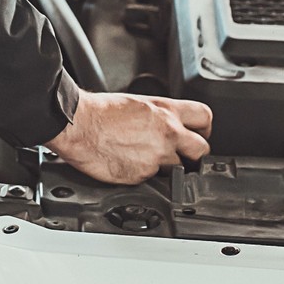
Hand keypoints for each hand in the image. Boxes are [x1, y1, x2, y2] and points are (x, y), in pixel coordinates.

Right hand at [45, 88, 212, 184]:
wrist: (78, 125)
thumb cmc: (100, 111)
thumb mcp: (138, 103)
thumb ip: (158, 116)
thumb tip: (164, 125)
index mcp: (166, 111)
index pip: (204, 117)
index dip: (204, 130)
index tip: (198, 135)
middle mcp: (167, 133)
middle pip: (202, 150)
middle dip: (195, 156)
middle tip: (184, 157)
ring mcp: (156, 156)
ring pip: (178, 168)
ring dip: (168, 168)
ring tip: (147, 161)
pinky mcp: (142, 175)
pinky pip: (152, 180)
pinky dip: (144, 176)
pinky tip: (130, 166)